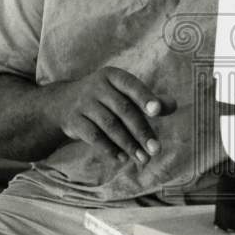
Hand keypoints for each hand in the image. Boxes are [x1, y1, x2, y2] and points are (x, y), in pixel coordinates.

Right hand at [44, 67, 175, 165]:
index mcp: (113, 76)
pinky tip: (122, 158)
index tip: (158, 111)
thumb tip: (173, 105)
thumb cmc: (104, 98)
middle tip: (156, 150)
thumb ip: (149, 100)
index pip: (132, 86)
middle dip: (141, 131)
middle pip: (124, 110)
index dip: (145, 98)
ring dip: (128, 144)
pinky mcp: (73, 120)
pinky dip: (109, 149)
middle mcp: (97, 87)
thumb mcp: (122, 93)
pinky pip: (94, 136)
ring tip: (143, 158)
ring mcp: (83, 103)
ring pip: (109, 125)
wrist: (62, 103)